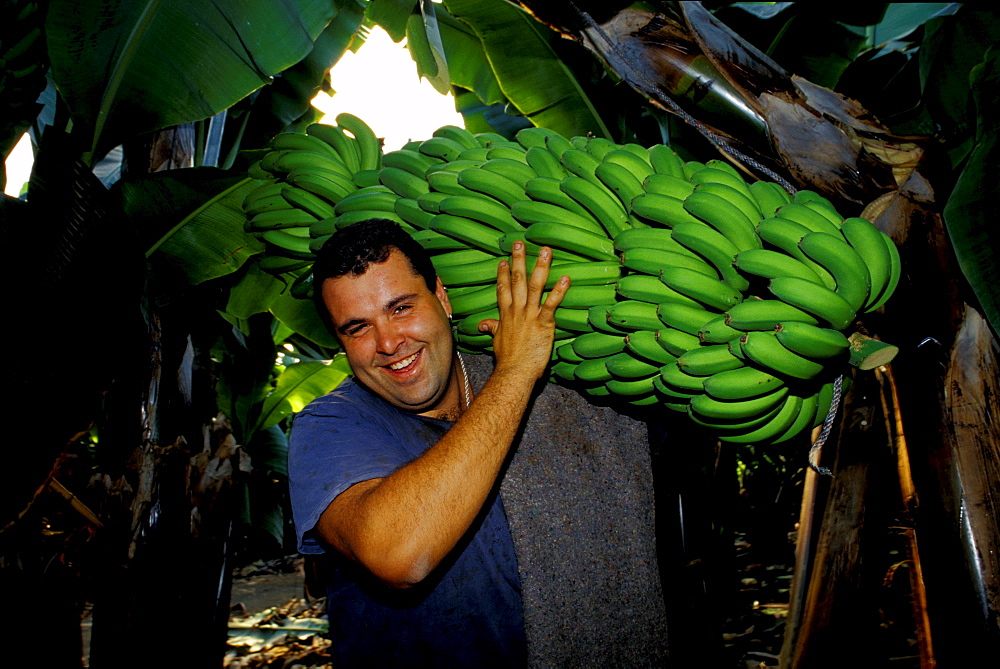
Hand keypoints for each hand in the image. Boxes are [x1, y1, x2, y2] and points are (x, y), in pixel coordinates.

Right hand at [478, 241, 569, 380]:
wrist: (514, 372)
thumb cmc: (507, 360)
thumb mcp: (496, 341)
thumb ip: (492, 328)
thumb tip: (482, 324)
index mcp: (506, 315)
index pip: (503, 289)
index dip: (504, 274)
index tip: (504, 260)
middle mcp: (517, 311)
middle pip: (517, 280)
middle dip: (519, 260)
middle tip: (520, 243)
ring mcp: (530, 316)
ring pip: (534, 286)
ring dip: (540, 267)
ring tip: (546, 251)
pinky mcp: (544, 324)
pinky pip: (551, 304)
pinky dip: (559, 291)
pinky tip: (566, 278)